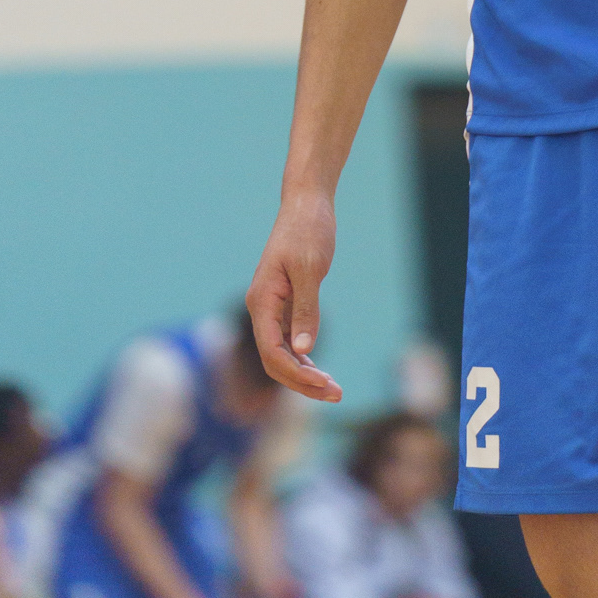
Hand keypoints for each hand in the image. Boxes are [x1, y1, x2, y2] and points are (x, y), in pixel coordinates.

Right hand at [247, 182, 341, 398]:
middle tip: (336, 394)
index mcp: (262, 301)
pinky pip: (287, 340)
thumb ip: (306, 309)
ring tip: (333, 389)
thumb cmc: (308, 230)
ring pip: (281, 353)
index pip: (272, 352)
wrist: (307, 202)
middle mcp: (261, 307)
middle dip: (302, 382)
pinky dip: (303, 358)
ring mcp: (271, 306)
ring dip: (303, 374)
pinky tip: (319, 370)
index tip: (325, 385)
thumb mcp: (310, 269)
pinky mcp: (283, 303)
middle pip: (274, 360)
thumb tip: (303, 350)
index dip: (296, 374)